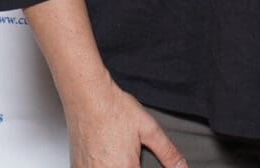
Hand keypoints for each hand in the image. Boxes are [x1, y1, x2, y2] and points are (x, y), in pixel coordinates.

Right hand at [63, 79, 186, 167]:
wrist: (88, 98)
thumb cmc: (116, 111)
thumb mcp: (150, 130)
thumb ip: (167, 152)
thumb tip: (181, 166)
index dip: (141, 167)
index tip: (139, 159)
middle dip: (131, 165)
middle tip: (129, 150)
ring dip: (118, 164)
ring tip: (117, 149)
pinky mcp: (77, 167)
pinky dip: (103, 164)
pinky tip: (105, 153)